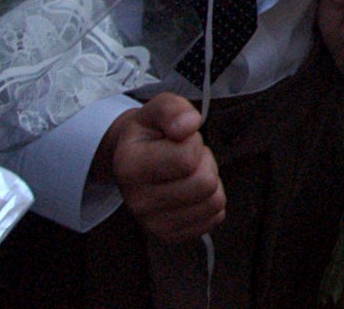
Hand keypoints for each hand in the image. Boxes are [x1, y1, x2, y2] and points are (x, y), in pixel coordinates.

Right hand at [103, 94, 223, 242]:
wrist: (134, 158)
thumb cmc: (150, 133)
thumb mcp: (158, 108)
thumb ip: (173, 109)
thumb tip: (188, 125)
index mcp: (130, 167)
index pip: (187, 160)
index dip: (193, 143)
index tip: (179, 140)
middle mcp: (137, 201)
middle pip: (204, 184)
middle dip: (205, 163)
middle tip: (187, 157)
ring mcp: (152, 222)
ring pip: (212, 202)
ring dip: (209, 181)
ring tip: (189, 172)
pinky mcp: (170, 234)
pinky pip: (213, 218)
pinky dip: (209, 201)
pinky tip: (191, 190)